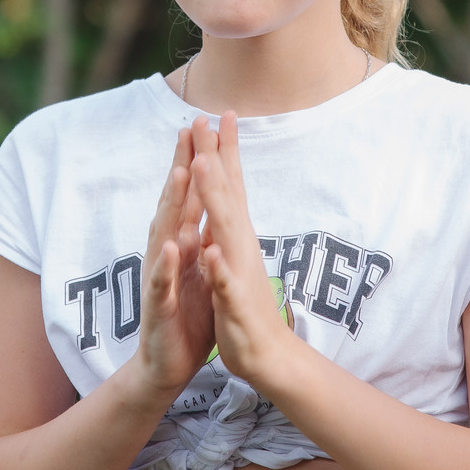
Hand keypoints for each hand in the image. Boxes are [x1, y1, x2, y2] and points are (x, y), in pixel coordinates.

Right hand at [126, 124, 212, 405]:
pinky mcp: (160, 306)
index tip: (209, 121)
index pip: (193, 194)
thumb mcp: (199, 267)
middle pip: (176, 202)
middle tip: (189, 126)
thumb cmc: (187, 314)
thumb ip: (198, 232)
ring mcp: (162, 277)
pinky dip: (166, 264)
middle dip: (182, 164)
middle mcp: (169, 252)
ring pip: (165, 234)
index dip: (200, 158)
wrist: (167, 364)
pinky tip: (171, 246)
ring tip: (178, 174)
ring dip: (171, 205)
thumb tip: (204, 197)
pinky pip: (162, 282)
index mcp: (185, 242)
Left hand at [188, 113, 300, 389]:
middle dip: (215, 157)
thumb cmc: (245, 306)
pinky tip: (209, 251)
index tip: (218, 114)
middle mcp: (240, 246)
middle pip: (227, 195)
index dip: (224, 151)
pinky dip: (218, 266)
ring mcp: (239, 273)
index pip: (231, 186)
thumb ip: (229, 228)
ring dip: (214, 198)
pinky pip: (225, 283)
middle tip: (205, 120)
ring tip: (202, 166)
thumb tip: (228, 195)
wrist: (267, 356)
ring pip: (224, 230)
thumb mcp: (233, 259)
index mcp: (235, 236)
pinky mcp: (234, 304)